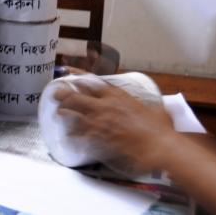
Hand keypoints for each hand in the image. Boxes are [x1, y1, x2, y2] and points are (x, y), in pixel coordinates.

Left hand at [54, 81, 175, 171]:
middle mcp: (105, 105)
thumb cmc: (161, 128)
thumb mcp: (154, 109)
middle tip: (55, 95)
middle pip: (75, 96)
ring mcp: (100, 121)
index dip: (76, 74)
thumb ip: (147, 106)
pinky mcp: (99, 137)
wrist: (160, 146)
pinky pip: (78, 134)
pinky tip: (67, 136)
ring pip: (73, 114)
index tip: (66, 70)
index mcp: (117, 95)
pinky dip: (71, 135)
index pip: (91, 80)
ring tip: (59, 114)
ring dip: (64, 113)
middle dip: (62, 94)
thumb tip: (156, 107)